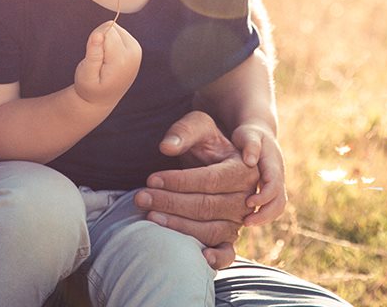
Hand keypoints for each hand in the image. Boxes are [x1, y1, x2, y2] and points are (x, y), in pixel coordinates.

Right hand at [74, 21, 140, 104]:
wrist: (102, 99)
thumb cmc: (90, 88)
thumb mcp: (85, 75)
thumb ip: (93, 54)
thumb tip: (99, 34)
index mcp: (121, 60)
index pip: (106, 31)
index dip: (94, 40)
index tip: (92, 57)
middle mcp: (133, 53)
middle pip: (111, 27)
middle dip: (100, 38)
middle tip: (97, 59)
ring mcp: (136, 50)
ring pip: (115, 28)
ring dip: (105, 40)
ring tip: (103, 59)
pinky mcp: (135, 47)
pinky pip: (119, 32)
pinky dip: (111, 41)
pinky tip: (109, 57)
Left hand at [134, 111, 259, 268]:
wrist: (214, 163)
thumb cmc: (205, 144)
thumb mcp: (198, 127)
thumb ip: (184, 131)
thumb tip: (167, 147)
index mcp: (243, 169)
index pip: (210, 180)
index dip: (179, 181)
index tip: (151, 179)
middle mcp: (246, 198)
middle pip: (206, 206)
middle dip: (170, 202)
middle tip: (140, 197)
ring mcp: (239, 220)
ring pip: (210, 229)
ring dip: (178, 226)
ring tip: (150, 216)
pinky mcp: (230, 237)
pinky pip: (227, 253)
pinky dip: (216, 258)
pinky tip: (198, 257)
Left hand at [231, 122, 286, 225]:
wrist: (258, 133)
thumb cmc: (249, 134)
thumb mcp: (248, 134)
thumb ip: (250, 144)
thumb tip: (250, 161)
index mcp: (273, 164)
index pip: (274, 185)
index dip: (264, 197)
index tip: (248, 203)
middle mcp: (278, 176)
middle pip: (280, 201)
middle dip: (265, 214)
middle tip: (246, 222)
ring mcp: (277, 183)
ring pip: (278, 206)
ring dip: (265, 217)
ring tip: (245, 223)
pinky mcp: (271, 189)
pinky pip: (272, 206)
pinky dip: (262, 214)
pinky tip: (244, 217)